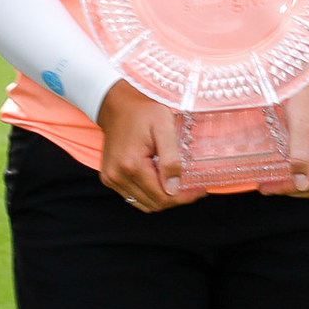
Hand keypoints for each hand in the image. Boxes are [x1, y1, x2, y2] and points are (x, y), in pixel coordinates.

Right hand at [97, 80, 201, 211]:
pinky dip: (149, 194)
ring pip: (144, 204)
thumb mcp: (164, 127)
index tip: (199, 190)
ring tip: (177, 185)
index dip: (184, 197)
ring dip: (163, 199)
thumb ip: (171, 159)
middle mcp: (118, 176)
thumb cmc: (143, 112)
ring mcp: (111, 178)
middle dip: (176, 199)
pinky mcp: (109, 178)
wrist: (118, 104)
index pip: (162, 197)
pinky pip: (133, 197)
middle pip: (154, 204)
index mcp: (132, 165)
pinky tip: (160, 181)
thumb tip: (174, 188)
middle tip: (192, 188)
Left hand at [262, 68, 308, 198]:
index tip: (267, 187)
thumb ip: (300, 156)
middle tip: (268, 186)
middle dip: (292, 188)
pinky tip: (289, 172)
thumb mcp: (301, 125)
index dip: (288, 188)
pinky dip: (305, 175)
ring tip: (275, 181)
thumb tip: (300, 184)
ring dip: (298, 184)